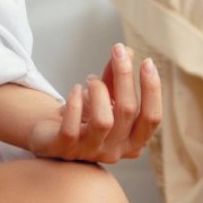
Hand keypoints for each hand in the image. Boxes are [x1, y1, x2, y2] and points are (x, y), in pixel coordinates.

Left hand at [26, 42, 160, 163]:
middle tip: (117, 50)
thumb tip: (126, 50)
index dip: (152, 89)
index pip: (152, 118)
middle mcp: (116, 151)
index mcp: (133, 141)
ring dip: (98, 91)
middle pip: (128, 112)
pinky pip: (71, 128)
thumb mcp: (104, 95)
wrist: (50, 133)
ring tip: (90, 79)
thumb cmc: (84, 114)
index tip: (147, 61)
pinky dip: (74, 103)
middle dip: (124, 76)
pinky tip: (75, 90)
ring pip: (103, 121)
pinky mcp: (65, 149)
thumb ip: (116, 76)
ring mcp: (90, 151)